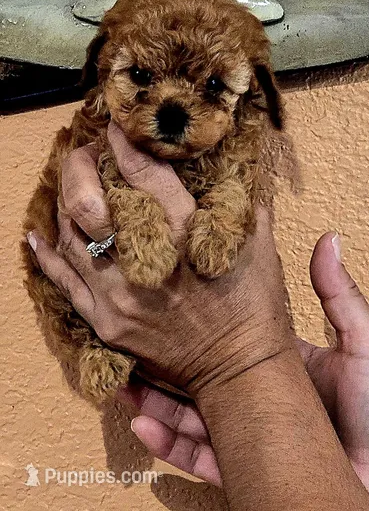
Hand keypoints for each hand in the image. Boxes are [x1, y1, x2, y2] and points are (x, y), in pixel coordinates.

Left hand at [27, 121, 291, 395]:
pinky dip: (47, 254)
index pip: (141, 172)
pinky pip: (64, 282)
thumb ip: (240, 198)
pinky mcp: (107, 321)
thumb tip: (234, 162)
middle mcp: (146, 259)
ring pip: (70, 235)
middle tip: (85, 152)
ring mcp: (120, 293)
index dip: (122, 141)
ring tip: (70, 183)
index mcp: (186, 232)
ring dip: (64, 201)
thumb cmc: (252, 303)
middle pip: (89, 200)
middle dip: (79, 166)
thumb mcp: (257, 242)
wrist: (239, 369)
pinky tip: (37, 235)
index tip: (116, 125)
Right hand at [120, 233, 368, 491]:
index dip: (199, 324)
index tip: (170, 302)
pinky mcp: (246, 471)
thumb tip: (330, 239)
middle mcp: (259, 397)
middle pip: (201, 376)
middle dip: (163, 363)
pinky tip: (145, 424)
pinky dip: (169, 446)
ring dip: (156, 403)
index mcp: (281, 364)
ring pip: (190, 418)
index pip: (230, 339)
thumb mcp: (361, 346)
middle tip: (131, 341)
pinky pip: (200, 461)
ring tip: (125, 383)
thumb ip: (340, 298)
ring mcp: (250, 435)